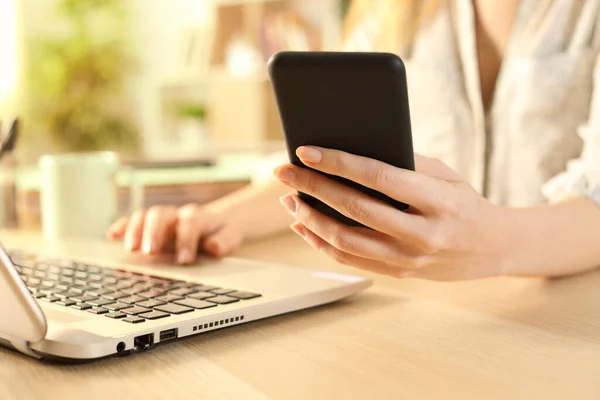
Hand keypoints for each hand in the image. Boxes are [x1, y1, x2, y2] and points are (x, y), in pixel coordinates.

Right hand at [107, 204, 242, 264]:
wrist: (214, 222)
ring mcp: (161, 219)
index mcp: (198, 217)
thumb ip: (225, 241)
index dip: (186, 241)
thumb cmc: (220, 232)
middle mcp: (176, 215)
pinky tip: (112, 236)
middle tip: (150, 252)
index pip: (190, 224)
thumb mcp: (231, 236)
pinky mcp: (149, 226)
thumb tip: (214, 247)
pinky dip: (122, 226)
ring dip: (135, 230)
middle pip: (161, 214)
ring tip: (131, 249)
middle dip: (154, 232)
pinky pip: (132, 221)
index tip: (184, 261)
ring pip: (145, 216)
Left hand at [273, 146, 513, 280]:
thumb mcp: (445, 174)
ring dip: (309, 218)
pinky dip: (320, 242)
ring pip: (345, 241)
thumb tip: (351, 150)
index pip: (378, 178)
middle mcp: (422, 235)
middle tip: (284, 171)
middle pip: (354, 209)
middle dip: (312, 188)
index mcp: (438, 202)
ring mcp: (408, 259)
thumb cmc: (464, 202)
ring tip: (289, 199)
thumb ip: (405, 163)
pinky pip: (350, 259)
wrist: (491, 248)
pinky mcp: (398, 273)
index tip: (307, 151)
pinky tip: (303, 224)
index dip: (338, 163)